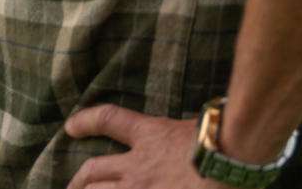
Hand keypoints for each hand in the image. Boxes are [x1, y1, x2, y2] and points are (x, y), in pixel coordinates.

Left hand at [64, 106, 209, 188]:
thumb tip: (178, 140)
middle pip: (93, 170)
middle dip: (79, 180)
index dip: (87, 121)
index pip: (110, 120)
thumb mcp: (195, 130)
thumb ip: (178, 138)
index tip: (71, 126)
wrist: (231, 161)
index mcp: (149, 137)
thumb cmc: (222, 142)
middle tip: (73, 187)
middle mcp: (137, 167)